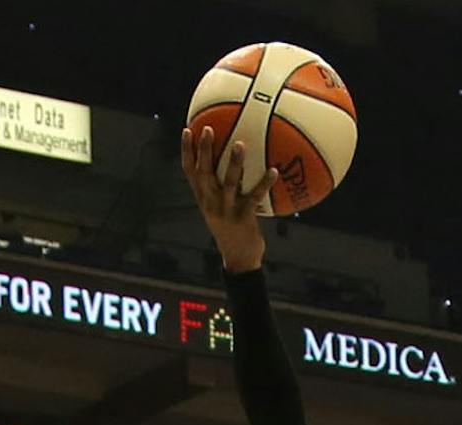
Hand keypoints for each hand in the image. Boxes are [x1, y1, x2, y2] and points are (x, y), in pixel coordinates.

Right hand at [179, 126, 273, 271]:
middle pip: (203, 172)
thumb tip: (231, 164)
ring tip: (240, 143)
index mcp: (202, 198)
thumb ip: (220, 189)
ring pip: (228, 182)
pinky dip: (264, 183)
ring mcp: (226, 210)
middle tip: (207, 128)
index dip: (186, 150)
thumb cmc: (232, 229)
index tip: (187, 129)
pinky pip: (255, 196)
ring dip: (234, 162)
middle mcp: (210, 202)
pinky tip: (274, 170)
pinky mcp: (243, 217)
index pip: (189, 171)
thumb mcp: (220, 208)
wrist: (238, 258)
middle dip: (204, 150)